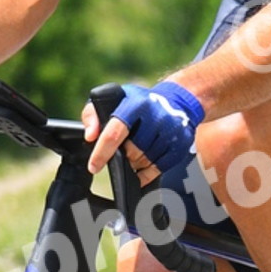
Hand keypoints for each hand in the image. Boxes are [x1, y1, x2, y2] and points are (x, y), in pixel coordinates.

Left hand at [84, 80, 204, 187]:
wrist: (176, 100)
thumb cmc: (138, 102)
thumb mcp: (113, 98)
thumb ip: (93, 114)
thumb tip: (90, 136)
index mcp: (135, 104)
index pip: (114, 133)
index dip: (102, 153)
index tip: (93, 167)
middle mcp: (155, 117)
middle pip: (130, 152)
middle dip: (122, 156)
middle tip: (122, 150)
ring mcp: (170, 131)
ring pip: (144, 162)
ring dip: (134, 164)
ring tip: (134, 153)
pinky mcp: (180, 145)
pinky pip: (158, 169)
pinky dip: (146, 173)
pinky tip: (142, 167)